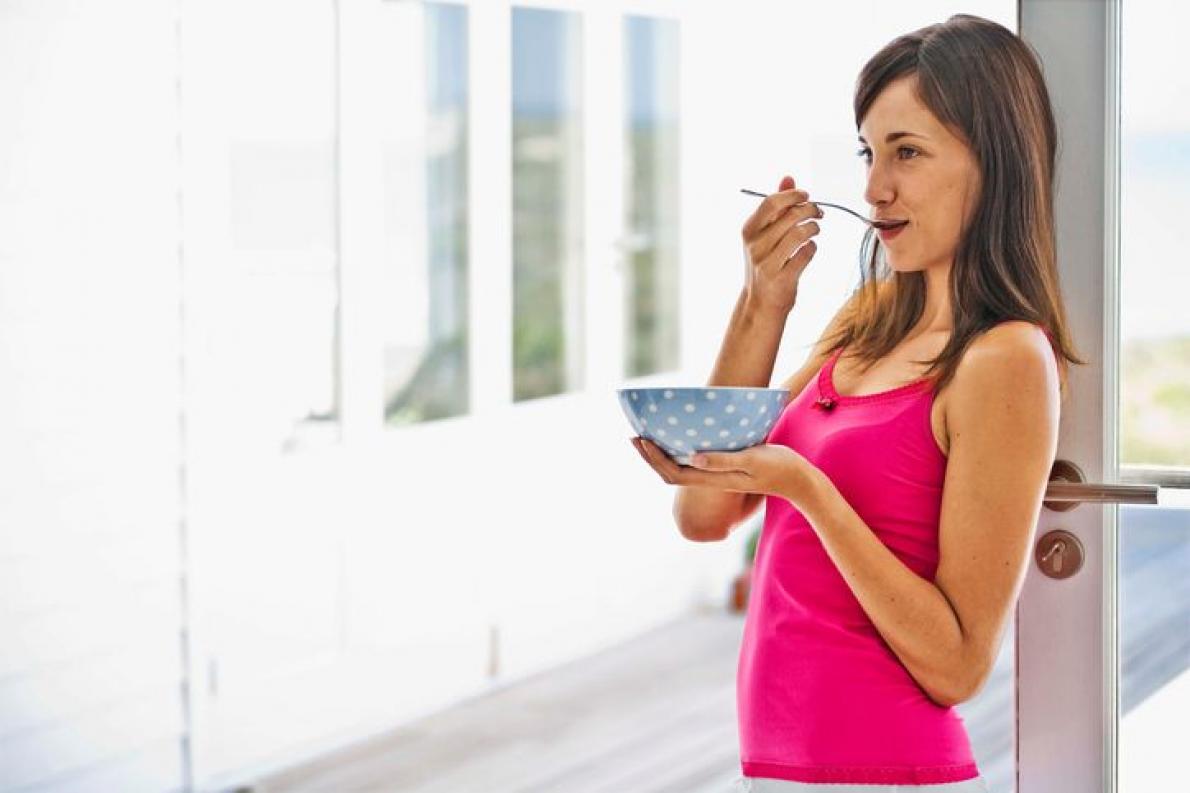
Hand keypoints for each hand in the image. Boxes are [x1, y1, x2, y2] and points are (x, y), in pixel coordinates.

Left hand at [630, 436, 821, 505]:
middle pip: (671, 473)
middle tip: (633, 436)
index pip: (674, 472)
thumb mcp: (753, 460)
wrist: (799, 481)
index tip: (641, 439)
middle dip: (650, 457)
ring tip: (646, 437)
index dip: (654, 459)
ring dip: (661, 456)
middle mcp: (712, 480)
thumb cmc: (779, 467)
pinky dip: (677, 454)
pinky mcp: (725, 470)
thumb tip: (693, 458)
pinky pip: (692, 464)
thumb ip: (724, 460)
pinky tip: (676, 441)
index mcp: (714, 478)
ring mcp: (717, 476)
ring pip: (680, 469)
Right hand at [740, 174, 823, 314]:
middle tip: (819, 212)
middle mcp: (755, 245)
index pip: (772, 202)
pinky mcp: (782, 278)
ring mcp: (767, 263)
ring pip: (800, 234)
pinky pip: (806, 254)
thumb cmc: (766, 263)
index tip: (806, 196)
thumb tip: (789, 177)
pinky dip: (812, 248)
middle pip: (790, 216)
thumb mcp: (765, 234)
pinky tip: (809, 249)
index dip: (793, 195)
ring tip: (815, 229)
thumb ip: (777, 206)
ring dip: (813, 228)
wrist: (760, 303)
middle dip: (810, 210)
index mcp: (749, 230)